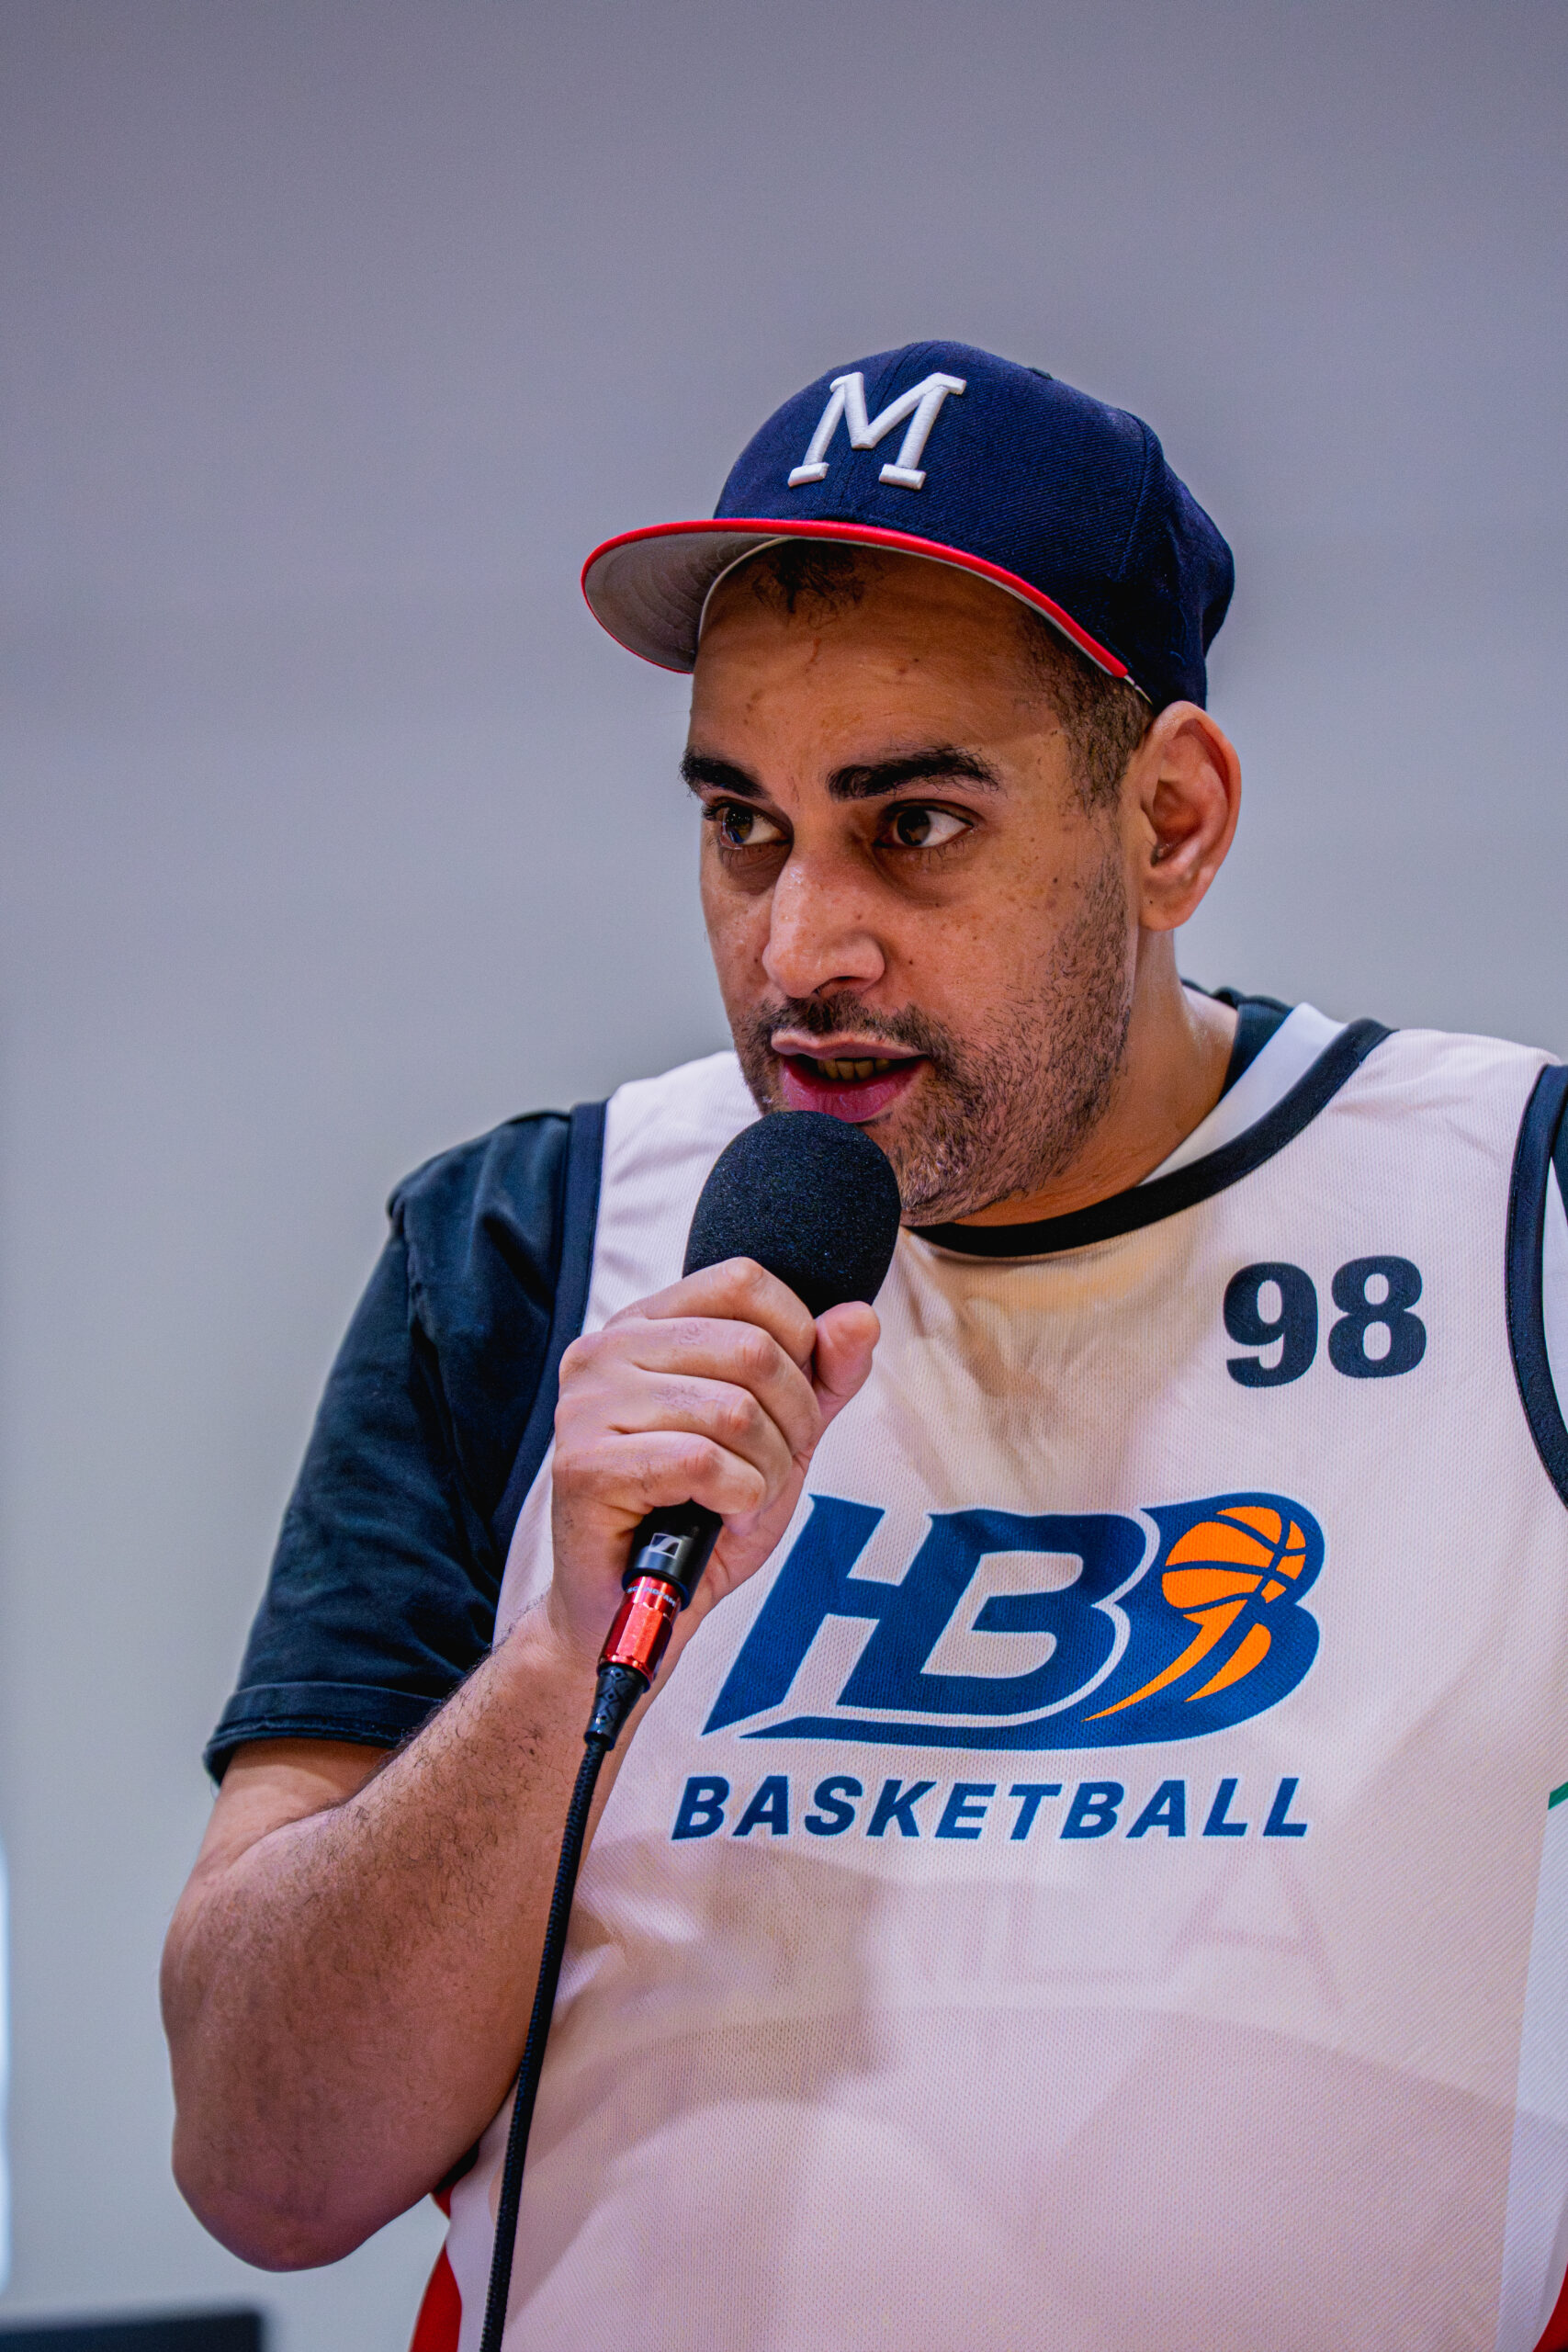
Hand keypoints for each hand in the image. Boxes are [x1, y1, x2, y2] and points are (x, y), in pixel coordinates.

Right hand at [547, 1258, 878, 1670]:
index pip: (743, 1281)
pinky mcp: (584, 1466)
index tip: (789, 1405)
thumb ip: (824, 1375)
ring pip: (734, 1409)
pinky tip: (718, 1516)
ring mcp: (585, 1406)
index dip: (797, 1342)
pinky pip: (703, 1461)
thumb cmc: (702, 1514)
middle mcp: (604, 1350)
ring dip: (765, 1471)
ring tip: (741, 1499)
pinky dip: (737, 1499)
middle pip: (751, 1348)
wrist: (637, 1606)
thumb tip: (859, 1318)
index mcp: (644, 1325)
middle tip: (770, 1470)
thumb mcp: (782, 1436)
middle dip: (791, 1422)